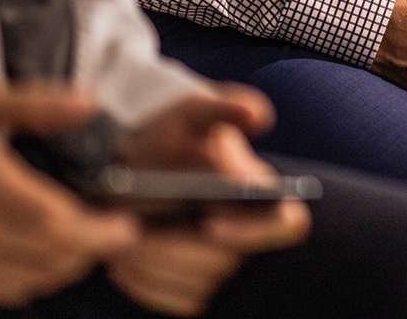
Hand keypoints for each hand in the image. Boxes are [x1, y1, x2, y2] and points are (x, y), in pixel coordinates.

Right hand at [0, 85, 138, 306]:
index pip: (50, 222)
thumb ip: (37, 103)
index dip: (96, 231)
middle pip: (48, 256)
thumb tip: (89, 103)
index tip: (126, 224)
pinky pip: (3, 292)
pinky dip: (36, 279)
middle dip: (92, 248)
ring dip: (68, 265)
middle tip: (116, 231)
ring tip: (88, 240)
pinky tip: (49, 256)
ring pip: (32, 279)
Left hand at [108, 89, 309, 316]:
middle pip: (226, 263)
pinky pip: (174, 300)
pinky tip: (123, 263)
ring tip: (121, 245)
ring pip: (197, 287)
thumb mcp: (197, 114)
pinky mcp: (195, 291)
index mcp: (268, 196)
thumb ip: (226, 107)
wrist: (137, 166)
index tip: (210, 224)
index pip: (285, 226)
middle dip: (178, 249)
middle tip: (137, 235)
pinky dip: (145, 284)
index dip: (251, 232)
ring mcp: (223, 269)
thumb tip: (257, 115)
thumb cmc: (173, 138)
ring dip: (154, 266)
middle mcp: (251, 238)